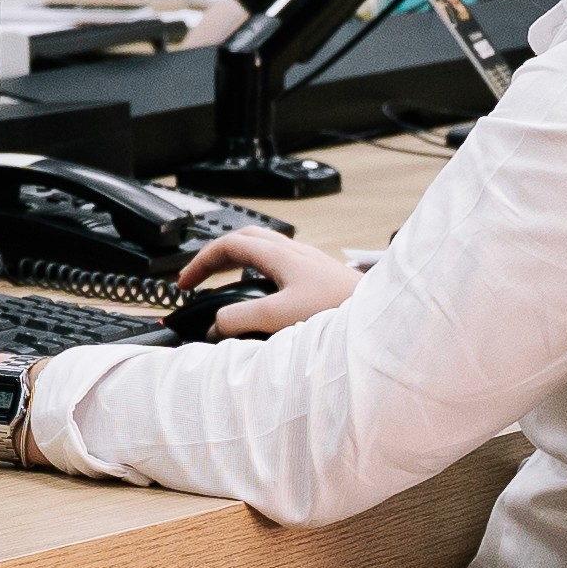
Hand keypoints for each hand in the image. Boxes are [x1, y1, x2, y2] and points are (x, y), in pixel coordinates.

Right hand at [184, 226, 356, 333]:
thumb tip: (215, 326)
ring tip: (226, 288)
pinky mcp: (321, 278)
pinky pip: (281, 267)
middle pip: (245, 240)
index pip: (228, 244)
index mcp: (281, 255)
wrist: (381, 318)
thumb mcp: (279, 317)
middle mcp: (295, 253)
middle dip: (216, 257)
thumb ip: (240, 319)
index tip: (184, 283)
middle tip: (199, 279)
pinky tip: (265, 302)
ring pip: (265, 251)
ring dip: (239, 264)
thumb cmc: (340, 312)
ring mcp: (310, 264)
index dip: (200, 262)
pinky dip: (261, 278)